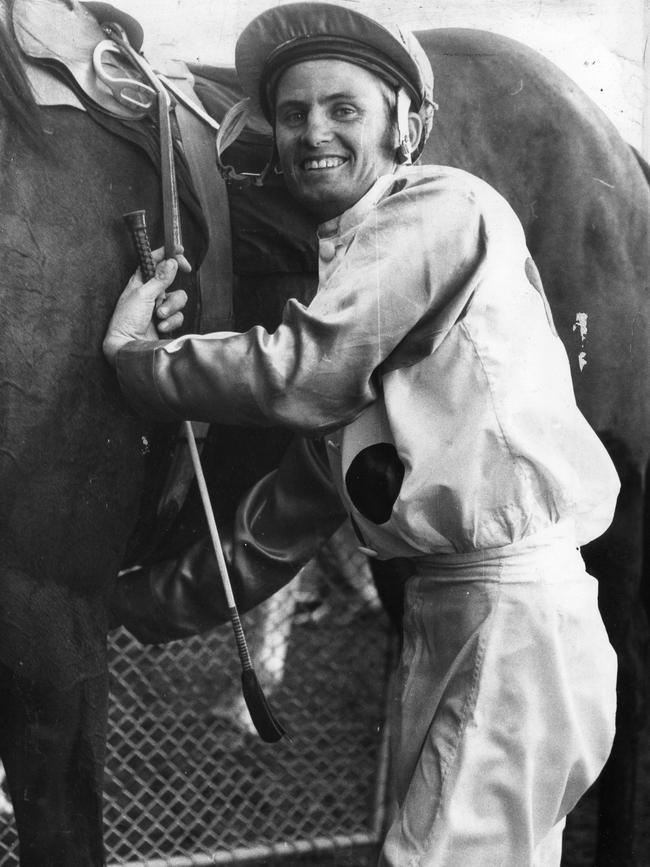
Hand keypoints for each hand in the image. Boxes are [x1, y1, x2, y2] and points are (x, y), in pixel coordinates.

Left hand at [103, 250, 188, 366]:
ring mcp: (159, 308)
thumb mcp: (142, 294)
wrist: (128, 347)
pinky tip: (161, 326)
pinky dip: (171, 321)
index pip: (154, 261)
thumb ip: (159, 278)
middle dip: (174, 281)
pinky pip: (178, 315)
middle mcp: (151, 293)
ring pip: (178, 298)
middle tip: (186, 270)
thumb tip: (171, 261)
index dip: (167, 254)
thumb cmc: (126, 320)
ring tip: (159, 315)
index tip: (180, 251)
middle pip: (171, 279)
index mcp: (140, 282)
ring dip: (171, 306)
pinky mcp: (166, 321)